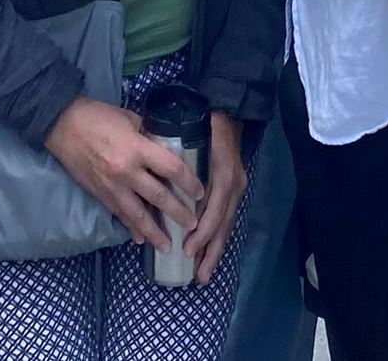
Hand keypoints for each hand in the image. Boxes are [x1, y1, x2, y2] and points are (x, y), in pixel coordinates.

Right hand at [43, 96, 202, 251]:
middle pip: (159, 197)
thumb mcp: (130, 119)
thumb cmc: (98, 116)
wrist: (62, 124)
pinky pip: (119, 214)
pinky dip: (130, 227)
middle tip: (193, 225)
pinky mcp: (99, 194)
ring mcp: (112, 186)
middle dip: (179, 213)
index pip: (172, 169)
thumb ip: (149, 135)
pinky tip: (139, 238)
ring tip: (167, 245)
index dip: (189, 182)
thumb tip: (166, 145)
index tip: (200, 193)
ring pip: (138, 215)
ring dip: (154, 232)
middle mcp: (127, 172)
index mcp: (138, 149)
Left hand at [182, 112, 247, 284]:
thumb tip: (150, 178)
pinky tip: (208, 253)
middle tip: (198, 275)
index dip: (202, 232)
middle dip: (211, 251)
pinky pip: (226, 219)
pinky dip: (217, 238)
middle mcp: (234, 185)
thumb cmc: (206, 123)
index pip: (215, 210)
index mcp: (224, 174)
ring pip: (226, 225)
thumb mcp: (192, 136)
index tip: (186, 249)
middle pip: (224, 224)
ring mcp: (237, 188)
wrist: (229, 111)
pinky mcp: (235, 190)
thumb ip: (175, 158)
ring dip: (215, 251)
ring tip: (203, 274)